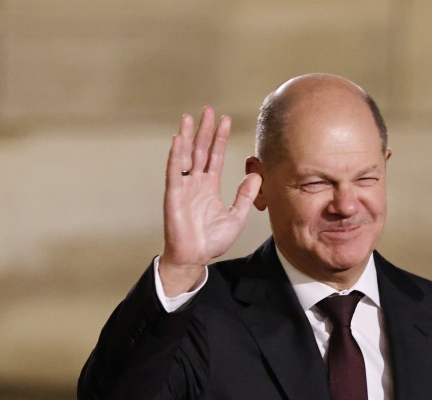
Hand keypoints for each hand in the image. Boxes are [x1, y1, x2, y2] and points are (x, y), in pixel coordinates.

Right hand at [159, 107, 261, 295]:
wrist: (195, 258)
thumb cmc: (212, 241)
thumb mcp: (236, 216)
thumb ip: (245, 195)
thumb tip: (257, 174)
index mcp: (210, 186)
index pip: (215, 156)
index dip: (220, 138)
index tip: (226, 120)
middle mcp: (196, 183)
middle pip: (201, 150)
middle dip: (205, 131)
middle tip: (209, 110)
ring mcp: (184, 187)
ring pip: (185, 156)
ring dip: (187, 136)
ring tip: (189, 118)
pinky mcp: (174, 195)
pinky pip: (174, 172)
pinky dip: (176, 155)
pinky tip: (178, 139)